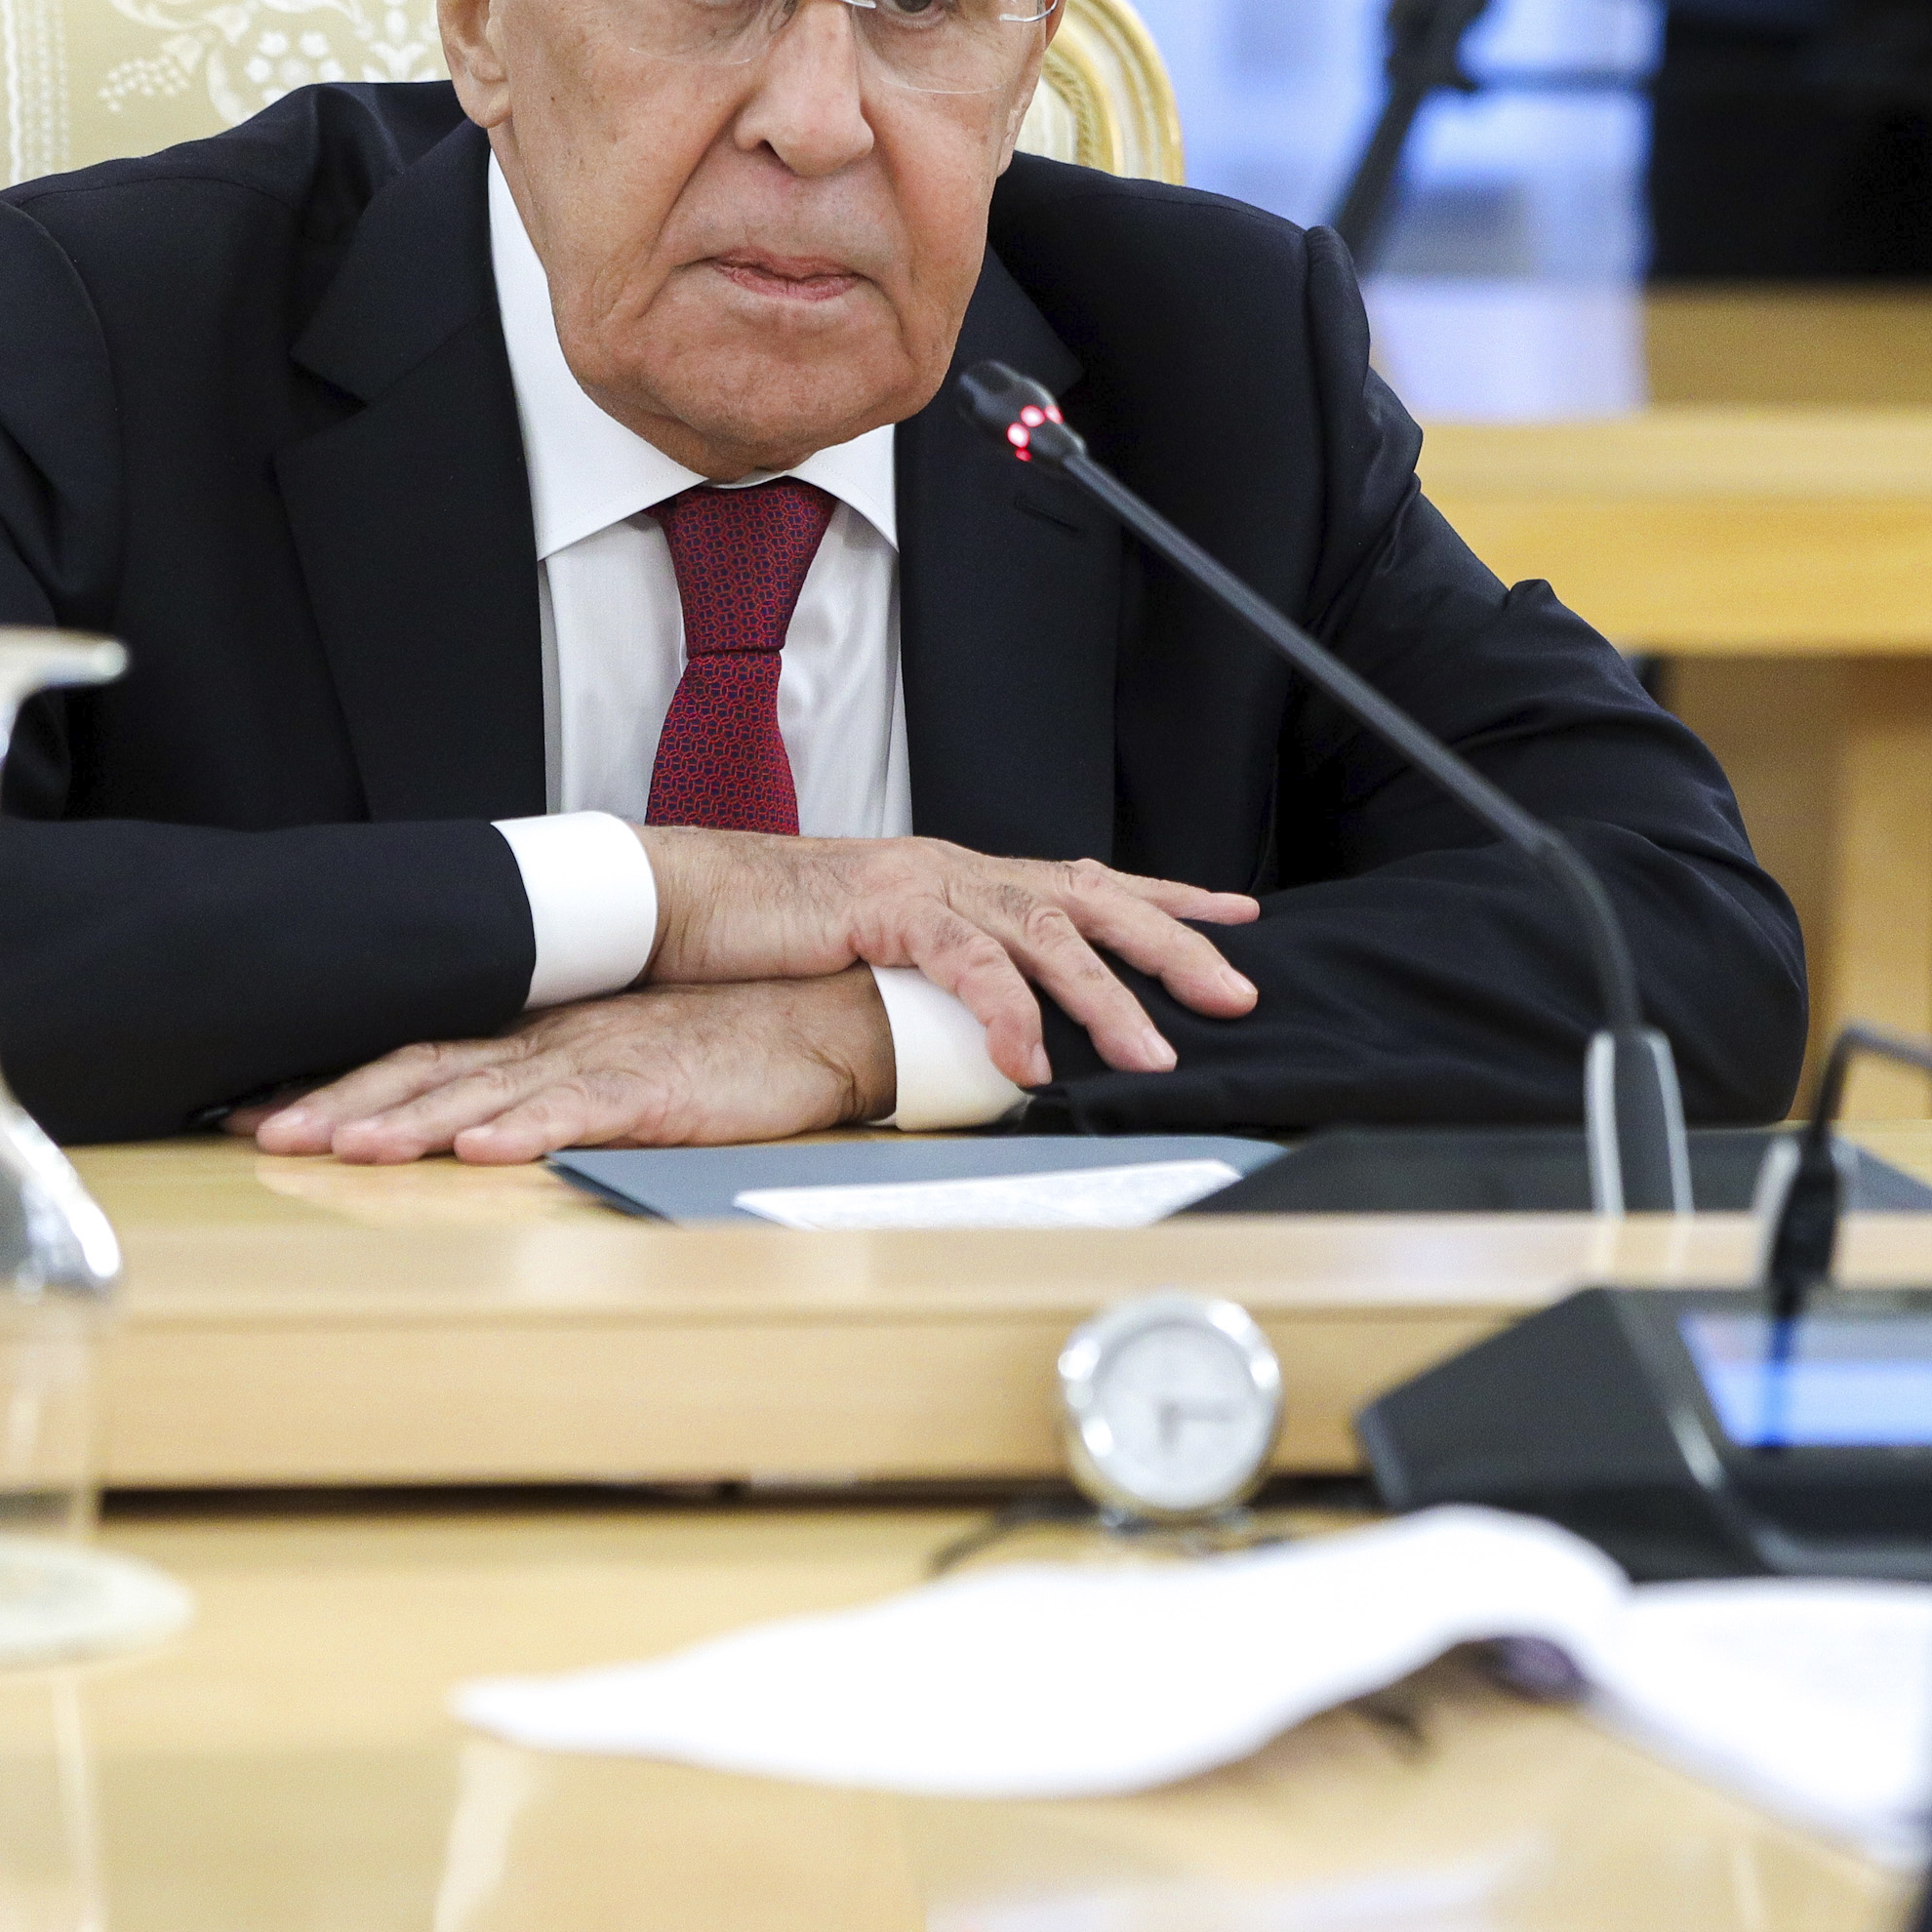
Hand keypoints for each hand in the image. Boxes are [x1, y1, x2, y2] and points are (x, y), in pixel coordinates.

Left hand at [247, 975, 894, 1166]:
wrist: (824, 1016)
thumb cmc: (723, 1044)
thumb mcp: (614, 1057)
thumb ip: (541, 1081)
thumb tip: (458, 1120)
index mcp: (539, 1034)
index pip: (416, 1053)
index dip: (336, 1081)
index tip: (256, 1109)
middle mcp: (554, 1041)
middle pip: (428, 1072)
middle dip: (341, 1104)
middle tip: (264, 1135)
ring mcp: (604, 1063)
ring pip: (487, 1095)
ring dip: (410, 1122)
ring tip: (344, 1148)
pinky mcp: (657, 1092)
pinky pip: (583, 1113)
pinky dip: (528, 1131)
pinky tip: (482, 1152)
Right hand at [637, 829, 1258, 1087]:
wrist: (691, 898)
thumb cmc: (782, 935)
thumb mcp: (887, 953)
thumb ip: (950, 975)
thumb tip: (1005, 1027)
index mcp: (969, 878)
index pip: (1089, 881)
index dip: (1167, 897)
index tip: (1239, 914)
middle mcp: (961, 870)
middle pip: (1093, 902)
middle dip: (1172, 947)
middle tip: (1236, 993)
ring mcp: (927, 883)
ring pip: (1043, 934)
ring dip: (1104, 1001)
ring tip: (1151, 1057)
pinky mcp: (884, 909)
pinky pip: (962, 963)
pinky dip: (1003, 1013)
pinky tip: (1030, 1062)